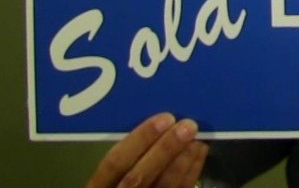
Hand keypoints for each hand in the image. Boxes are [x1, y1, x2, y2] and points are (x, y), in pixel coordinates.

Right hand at [86, 112, 207, 187]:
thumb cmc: (118, 176)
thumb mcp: (114, 168)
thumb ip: (127, 150)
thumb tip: (158, 118)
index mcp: (100, 185)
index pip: (115, 162)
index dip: (140, 139)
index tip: (165, 118)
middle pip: (139, 176)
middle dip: (165, 149)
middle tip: (189, 126)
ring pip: (163, 185)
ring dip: (184, 159)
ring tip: (198, 137)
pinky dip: (192, 170)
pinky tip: (199, 151)